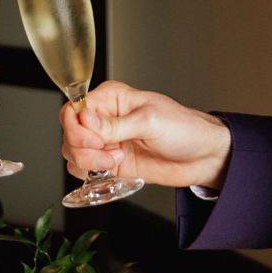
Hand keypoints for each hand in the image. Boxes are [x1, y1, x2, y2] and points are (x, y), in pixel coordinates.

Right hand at [60, 81, 232, 189]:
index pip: (74, 108)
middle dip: (83, 147)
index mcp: (111, 98)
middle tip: (107, 151)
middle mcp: (104, 119)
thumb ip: (115, 124)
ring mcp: (106, 142)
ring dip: (88, 161)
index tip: (96, 138)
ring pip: (72, 152)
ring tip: (116, 161)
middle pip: (69, 132)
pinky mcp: (109, 163)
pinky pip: (83, 169)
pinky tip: (113, 169)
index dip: (77, 126)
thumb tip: (85, 121)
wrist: (202, 157)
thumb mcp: (150, 121)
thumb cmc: (184, 129)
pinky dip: (90, 173)